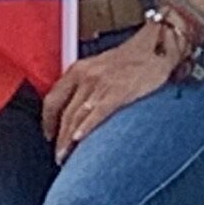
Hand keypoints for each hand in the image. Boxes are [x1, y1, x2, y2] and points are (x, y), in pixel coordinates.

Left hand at [38, 29, 176, 158]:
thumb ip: (85, 84)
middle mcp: (85, 76)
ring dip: (68, 140)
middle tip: (59, 156)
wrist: (156, 47)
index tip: (48, 134)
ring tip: (66, 157)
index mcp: (78, 70)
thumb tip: (78, 109)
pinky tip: (79, 140)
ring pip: (77, 116)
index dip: (47, 120)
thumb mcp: (99, 67)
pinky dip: (86, 128)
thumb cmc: (130, 59)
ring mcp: (101, 85)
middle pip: (65, 112)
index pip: (52, 99)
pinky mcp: (118, 92)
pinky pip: (98, 113)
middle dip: (58, 138)